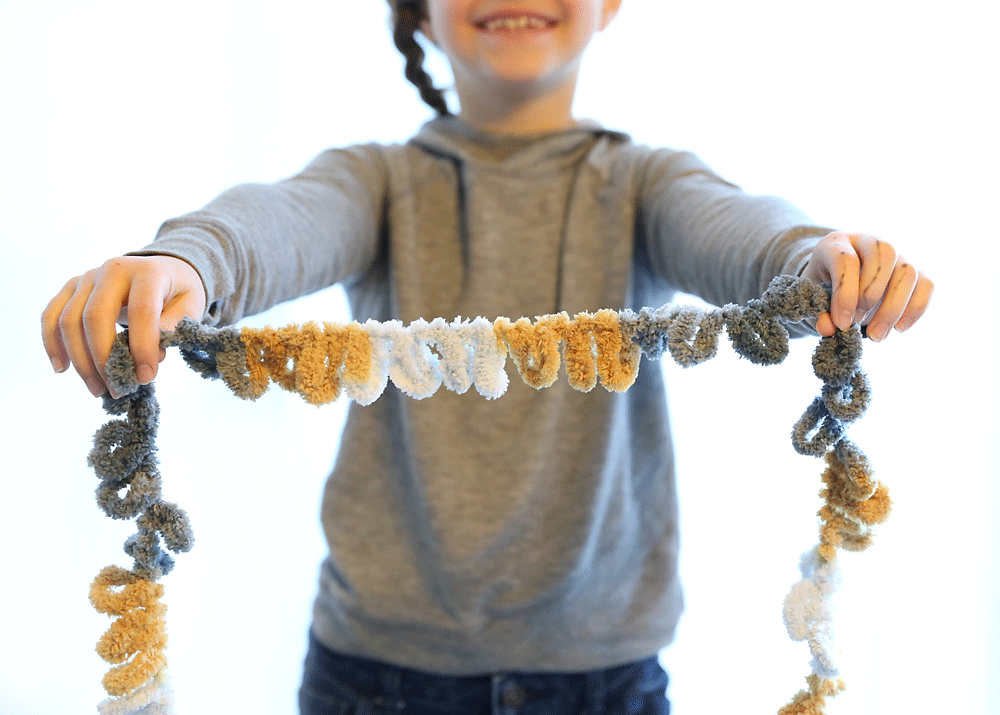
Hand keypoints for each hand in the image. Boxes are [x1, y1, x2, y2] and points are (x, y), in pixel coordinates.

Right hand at [41, 255, 207, 397]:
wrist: (162, 270)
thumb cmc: (176, 292)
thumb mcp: (190, 305)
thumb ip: (173, 327)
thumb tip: (153, 356)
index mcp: (147, 272)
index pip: (141, 310)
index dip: (142, 346)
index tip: (146, 377)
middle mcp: (112, 270)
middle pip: (95, 316)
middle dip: (103, 359)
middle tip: (117, 389)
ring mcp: (87, 277)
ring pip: (69, 320)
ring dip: (80, 360)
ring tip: (98, 389)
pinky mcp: (71, 287)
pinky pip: (51, 315)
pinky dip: (52, 343)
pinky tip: (62, 369)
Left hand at [801, 232, 932, 340]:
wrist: (838, 286)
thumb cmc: (822, 290)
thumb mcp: (812, 300)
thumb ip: (817, 314)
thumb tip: (829, 328)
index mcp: (836, 243)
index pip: (846, 259)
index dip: (845, 294)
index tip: (842, 324)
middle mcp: (869, 241)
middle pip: (885, 253)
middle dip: (872, 293)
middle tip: (856, 323)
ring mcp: (896, 254)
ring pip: (908, 271)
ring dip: (893, 308)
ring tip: (876, 335)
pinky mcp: (914, 271)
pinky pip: (927, 284)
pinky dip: (916, 308)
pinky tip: (899, 329)